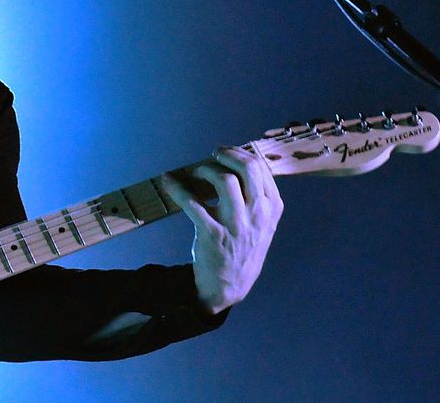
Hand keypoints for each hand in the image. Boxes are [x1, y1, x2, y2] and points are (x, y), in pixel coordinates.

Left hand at [162, 145, 282, 314]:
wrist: (229, 285)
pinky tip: (168, 181)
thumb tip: (238, 164)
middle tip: (213, 154)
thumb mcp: (263, 225)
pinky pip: (191, 202)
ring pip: (224, 180)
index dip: (240, 154)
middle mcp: (258, 214)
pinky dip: (176, 188)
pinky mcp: (212, 233)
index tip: (226, 153)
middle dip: (227, 154)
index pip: (261, 168)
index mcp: (272, 209)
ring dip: (205, 169)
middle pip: (247, 168)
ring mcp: (236, 224)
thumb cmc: (243, 248)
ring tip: (197, 172)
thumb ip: (257, 198)